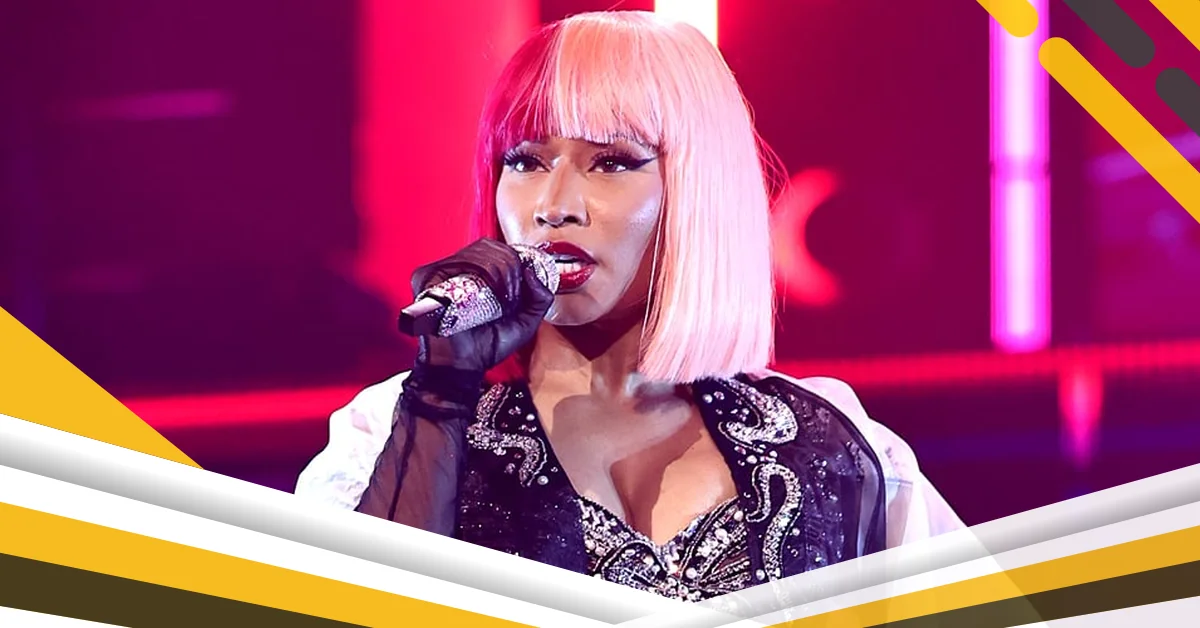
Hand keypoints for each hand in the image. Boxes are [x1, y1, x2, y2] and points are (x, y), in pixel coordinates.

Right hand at [409, 238, 554, 373]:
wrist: (464, 365)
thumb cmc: (487, 346)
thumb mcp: (525, 322)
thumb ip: (540, 298)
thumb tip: (532, 270)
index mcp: (477, 274)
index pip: (497, 248)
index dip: (515, 259)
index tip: (524, 281)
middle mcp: (458, 269)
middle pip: (489, 246)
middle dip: (510, 266)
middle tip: (513, 295)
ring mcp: (442, 271)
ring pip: (477, 252)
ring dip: (500, 271)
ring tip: (502, 298)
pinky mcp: (428, 277)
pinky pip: (456, 263)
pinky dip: (479, 274)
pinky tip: (487, 295)